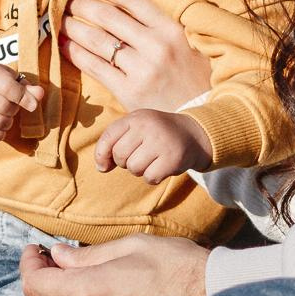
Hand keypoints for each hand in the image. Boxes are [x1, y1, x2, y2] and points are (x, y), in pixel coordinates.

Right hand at [0, 64, 39, 142]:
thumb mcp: (8, 78)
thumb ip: (26, 87)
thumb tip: (39, 93)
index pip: (8, 88)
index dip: (24, 98)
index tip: (32, 105)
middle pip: (5, 107)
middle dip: (14, 109)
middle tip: (11, 105)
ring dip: (8, 122)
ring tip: (4, 115)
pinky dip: (0, 134)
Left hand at [19, 234, 209, 295]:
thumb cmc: (177, 267)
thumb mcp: (130, 246)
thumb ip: (87, 255)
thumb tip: (59, 256)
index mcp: (88, 294)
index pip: (33, 287)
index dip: (28, 265)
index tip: (36, 250)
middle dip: (35, 287)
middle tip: (49, 264)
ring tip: (72, 279)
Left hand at [64, 0, 211, 112]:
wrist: (200, 117)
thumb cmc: (193, 78)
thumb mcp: (188, 44)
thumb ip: (161, 26)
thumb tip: (127, 5)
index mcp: (170, 30)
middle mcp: (155, 46)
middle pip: (109, 17)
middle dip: (82, 4)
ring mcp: (141, 69)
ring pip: (97, 40)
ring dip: (73, 27)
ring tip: (60, 20)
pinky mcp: (128, 91)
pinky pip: (94, 67)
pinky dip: (75, 53)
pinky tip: (64, 45)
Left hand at [94, 109, 211, 181]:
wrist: (192, 135)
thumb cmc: (156, 134)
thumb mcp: (136, 129)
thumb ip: (114, 143)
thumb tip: (101, 168)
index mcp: (136, 118)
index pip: (108, 137)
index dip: (101, 154)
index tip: (104, 164)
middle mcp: (148, 127)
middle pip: (120, 155)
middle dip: (125, 162)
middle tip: (139, 156)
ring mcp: (161, 142)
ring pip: (134, 168)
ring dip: (140, 170)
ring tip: (152, 160)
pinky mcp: (172, 159)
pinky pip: (149, 177)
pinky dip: (153, 177)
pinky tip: (161, 167)